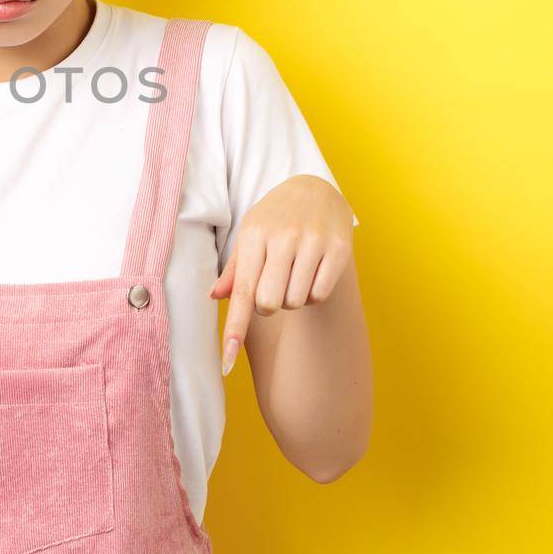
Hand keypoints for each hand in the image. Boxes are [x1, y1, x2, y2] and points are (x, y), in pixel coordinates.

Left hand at [208, 175, 354, 375]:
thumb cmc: (274, 219)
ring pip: (296, 302)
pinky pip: (320, 295)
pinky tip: (312, 273)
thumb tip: (213, 297)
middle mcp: (282, 238)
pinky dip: (313, 295)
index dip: (234, 329)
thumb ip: (234, 270)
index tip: (226, 364)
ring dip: (293, 299)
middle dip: (269, 306)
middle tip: (274, 284)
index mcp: (253, 237)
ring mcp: (312, 242)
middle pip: (270, 304)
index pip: (242, 292)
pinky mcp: (339, 249)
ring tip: (294, 273)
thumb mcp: (250, 236)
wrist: (315, 189)